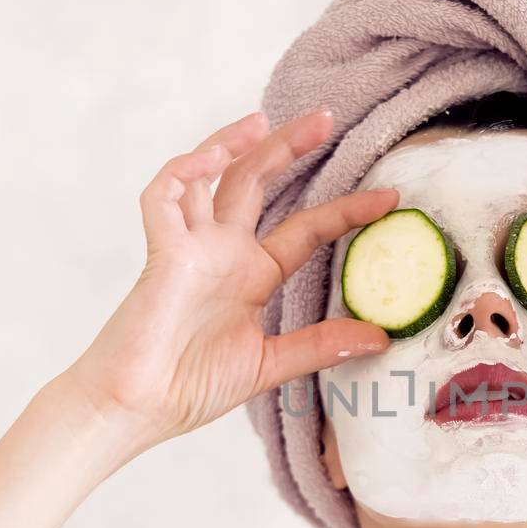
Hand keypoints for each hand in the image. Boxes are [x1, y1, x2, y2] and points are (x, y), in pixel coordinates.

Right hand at [62, 110, 395, 451]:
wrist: (138, 410)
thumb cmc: (190, 388)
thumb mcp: (271, 364)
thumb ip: (321, 346)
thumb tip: (381, 337)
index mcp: (251, 275)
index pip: (306, 229)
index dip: (345, 210)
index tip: (388, 198)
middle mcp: (222, 252)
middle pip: (256, 183)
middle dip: (287, 147)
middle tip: (326, 118)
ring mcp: (190, 248)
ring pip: (209, 176)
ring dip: (233, 143)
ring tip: (266, 120)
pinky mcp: (161, 252)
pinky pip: (163, 196)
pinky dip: (184, 170)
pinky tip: (211, 158)